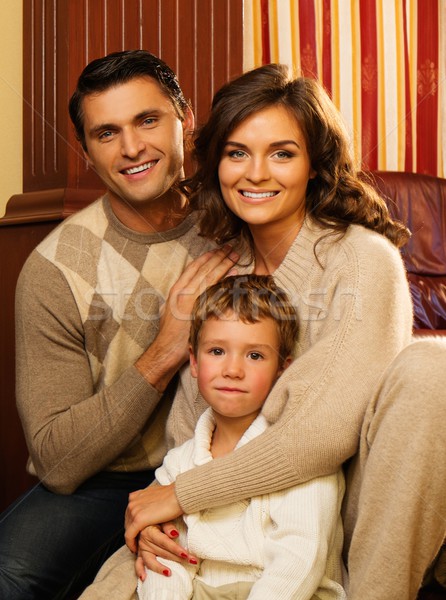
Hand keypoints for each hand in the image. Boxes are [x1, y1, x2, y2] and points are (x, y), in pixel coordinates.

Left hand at [125, 483, 182, 553]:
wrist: (179, 496)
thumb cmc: (172, 496)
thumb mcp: (157, 497)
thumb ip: (150, 503)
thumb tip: (152, 508)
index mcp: (136, 496)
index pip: (130, 513)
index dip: (132, 524)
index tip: (136, 532)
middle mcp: (132, 502)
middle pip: (128, 521)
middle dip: (131, 531)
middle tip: (137, 541)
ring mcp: (134, 510)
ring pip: (128, 529)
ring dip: (132, 538)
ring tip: (137, 546)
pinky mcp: (138, 520)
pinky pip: (129, 536)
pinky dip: (131, 544)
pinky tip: (135, 549)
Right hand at [135, 523, 197, 579]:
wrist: (145, 519)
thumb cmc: (157, 519)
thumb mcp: (163, 518)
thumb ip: (168, 526)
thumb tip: (175, 534)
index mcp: (150, 531)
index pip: (165, 542)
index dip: (176, 549)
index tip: (187, 555)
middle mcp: (144, 541)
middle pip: (162, 552)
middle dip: (177, 558)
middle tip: (191, 562)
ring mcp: (141, 549)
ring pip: (151, 561)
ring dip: (160, 568)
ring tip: (169, 573)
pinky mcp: (139, 555)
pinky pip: (138, 564)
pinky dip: (140, 571)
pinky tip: (144, 578)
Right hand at [136, 245, 237, 390]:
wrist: (167, 348)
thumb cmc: (170, 332)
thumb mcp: (171, 308)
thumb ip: (181, 297)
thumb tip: (191, 290)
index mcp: (177, 289)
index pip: (194, 267)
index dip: (206, 257)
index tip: (216, 250)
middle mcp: (184, 291)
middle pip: (204, 268)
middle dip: (218, 256)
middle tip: (230, 248)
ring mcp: (192, 299)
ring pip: (210, 276)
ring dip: (223, 264)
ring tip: (234, 256)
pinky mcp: (200, 308)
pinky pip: (215, 289)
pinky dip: (224, 279)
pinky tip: (233, 273)